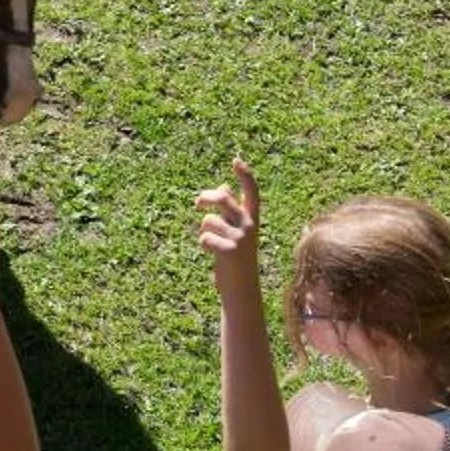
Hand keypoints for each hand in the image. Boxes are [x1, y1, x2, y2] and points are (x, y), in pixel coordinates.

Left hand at [194, 160, 261, 285]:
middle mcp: (249, 225)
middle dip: (205, 197)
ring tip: (214, 246)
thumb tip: (222, 186)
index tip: (236, 161)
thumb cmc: (235, 259)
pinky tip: (213, 255)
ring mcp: (241, 237)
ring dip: (204, 231)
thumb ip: (230, 211)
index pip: (252, 192)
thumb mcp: (236, 232)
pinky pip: (205, 237)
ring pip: (207, 220)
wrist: (241, 289)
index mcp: (251, 219)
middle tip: (197, 204)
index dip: (245, 176)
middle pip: (222, 197)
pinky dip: (204, 245)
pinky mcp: (231, 249)